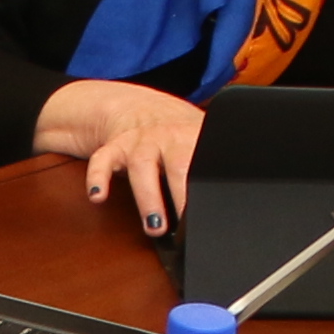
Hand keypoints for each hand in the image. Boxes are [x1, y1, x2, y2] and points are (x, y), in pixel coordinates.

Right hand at [35, 81, 204, 229]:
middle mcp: (165, 137)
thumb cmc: (176, 131)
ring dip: (148, 197)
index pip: (206, 162)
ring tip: (154, 226)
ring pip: (142, 165)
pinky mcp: (113, 148)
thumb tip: (235, 191)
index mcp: (192, 135)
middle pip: (177, 164)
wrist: (136, 107)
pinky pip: (102, 161)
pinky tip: (98, 196)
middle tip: (187, 224)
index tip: (211, 210)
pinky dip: (98, 178)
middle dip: (182, 195)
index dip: (208, 186)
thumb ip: (213, 159)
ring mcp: (138, 142)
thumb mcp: (201, 136)